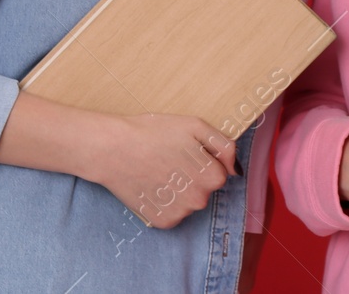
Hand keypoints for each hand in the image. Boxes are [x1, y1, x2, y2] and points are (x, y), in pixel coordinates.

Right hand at [87, 113, 237, 229]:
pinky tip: (151, 185)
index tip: (183, 152)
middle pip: (203, 189)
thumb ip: (224, 146)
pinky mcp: (163, 222)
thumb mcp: (195, 125)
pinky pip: (173, 213)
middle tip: (168, 160)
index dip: (201, 161)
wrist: (114, 149)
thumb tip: (235, 169)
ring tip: (157, 171)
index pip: (218, 173)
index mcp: (212, 177)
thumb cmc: (153, 132)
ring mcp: (181, 213)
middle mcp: (200, 200)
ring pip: (188, 202)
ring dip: (178, 191)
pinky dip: (164, 203)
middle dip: (191, 177)